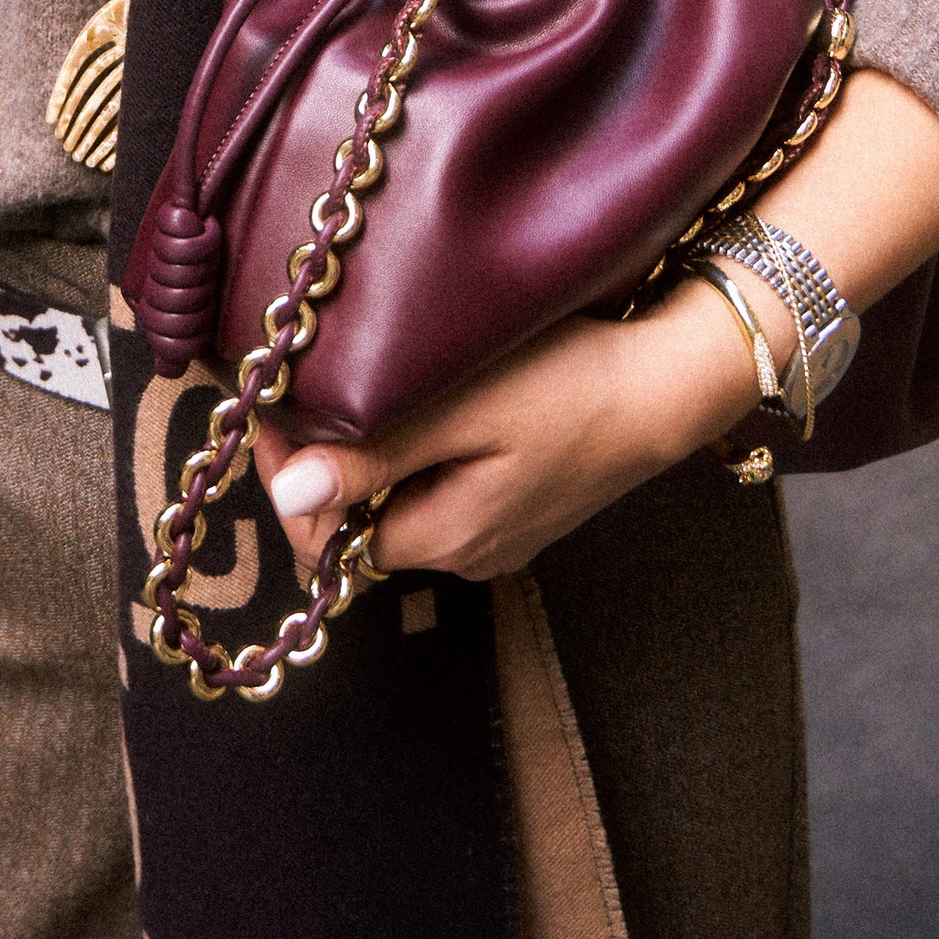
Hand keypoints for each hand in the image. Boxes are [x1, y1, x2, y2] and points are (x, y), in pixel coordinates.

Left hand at [250, 290, 765, 585]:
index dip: (286, 478)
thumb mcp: (462, 410)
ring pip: (399, 505)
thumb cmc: (571, 385)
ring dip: (370, 455)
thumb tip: (289, 494)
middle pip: (358, 524)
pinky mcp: (519, 509)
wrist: (668, 383)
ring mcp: (497, 535)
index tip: (270, 410)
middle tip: (305, 386)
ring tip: (360, 384)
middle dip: (324, 462)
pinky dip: (417, 454)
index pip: (326, 540)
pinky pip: (441, 491)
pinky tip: (426, 404)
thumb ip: (374, 456)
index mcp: (445, 540)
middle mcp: (467, 554)